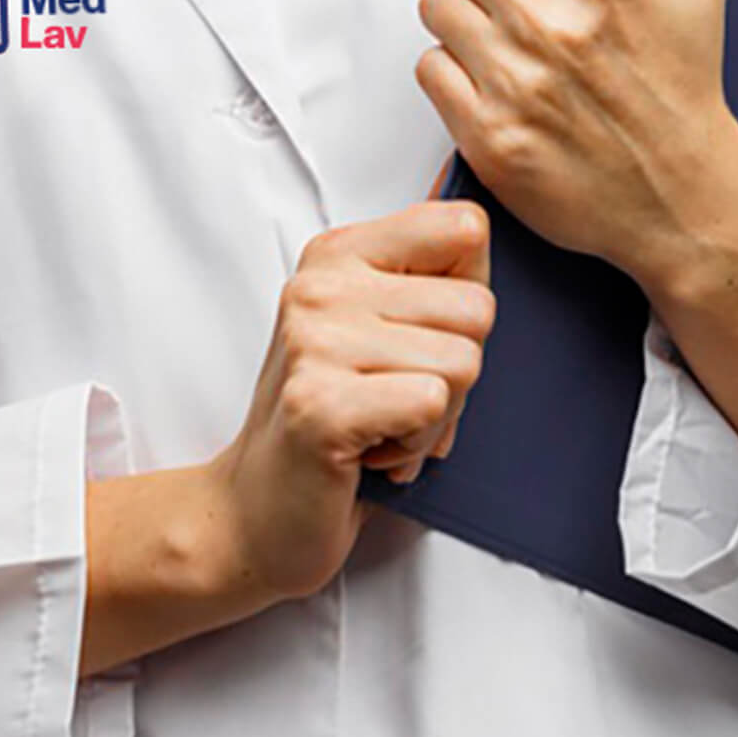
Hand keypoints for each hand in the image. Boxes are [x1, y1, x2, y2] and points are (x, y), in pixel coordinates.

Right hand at [205, 201, 494, 601]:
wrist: (257, 508)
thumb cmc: (327, 419)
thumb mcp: (373, 327)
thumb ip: (425, 283)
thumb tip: (480, 239)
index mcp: (340, 255)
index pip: (464, 228)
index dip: (469, 294)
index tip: (424, 335)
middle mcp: (322, 288)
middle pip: (477, 309)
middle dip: (458, 371)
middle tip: (399, 397)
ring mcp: (316, 343)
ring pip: (463, 363)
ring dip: (438, 416)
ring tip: (383, 426)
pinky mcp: (321, 404)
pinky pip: (432, 402)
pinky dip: (419, 442)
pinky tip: (374, 450)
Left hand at [413, 0, 737, 314]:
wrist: (683, 194)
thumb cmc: (687, 78)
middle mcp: (551, 21)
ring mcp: (514, 80)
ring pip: (436, 2)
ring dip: (466, 13)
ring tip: (511, 36)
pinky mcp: (486, 133)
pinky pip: (428, 66)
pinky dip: (455, 71)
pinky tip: (499, 80)